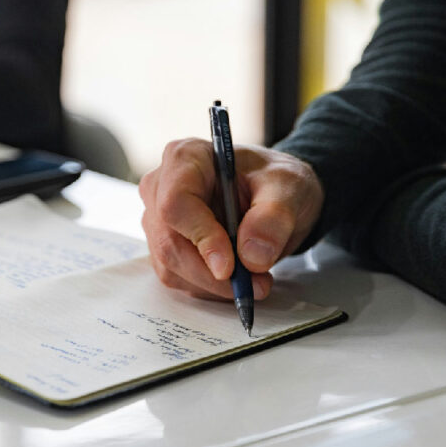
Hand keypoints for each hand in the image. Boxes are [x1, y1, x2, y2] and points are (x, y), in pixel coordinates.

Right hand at [138, 139, 323, 299]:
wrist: (273, 195)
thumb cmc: (273, 181)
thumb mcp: (289, 188)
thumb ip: (273, 217)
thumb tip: (252, 256)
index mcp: (185, 158)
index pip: (175, 203)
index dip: (200, 238)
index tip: (229, 267)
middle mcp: (160, 187)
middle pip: (169, 242)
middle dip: (211, 274)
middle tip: (255, 284)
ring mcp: (157, 219)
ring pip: (171, 266)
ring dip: (213, 284)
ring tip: (254, 279)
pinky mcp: (163, 246)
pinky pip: (177, 278)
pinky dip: (208, 288)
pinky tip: (235, 277)